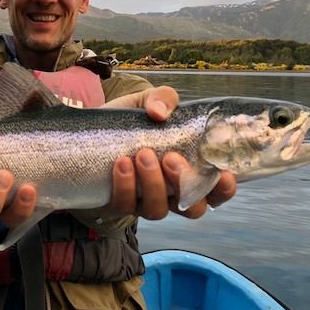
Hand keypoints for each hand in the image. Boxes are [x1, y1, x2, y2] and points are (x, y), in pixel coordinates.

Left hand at [103, 86, 236, 219]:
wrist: (86, 133)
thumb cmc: (127, 122)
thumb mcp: (147, 102)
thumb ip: (162, 98)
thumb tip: (160, 112)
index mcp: (186, 172)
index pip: (215, 191)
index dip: (224, 189)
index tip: (223, 174)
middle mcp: (169, 193)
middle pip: (192, 208)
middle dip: (184, 185)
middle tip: (171, 158)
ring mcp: (142, 202)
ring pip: (158, 210)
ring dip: (153, 183)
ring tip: (142, 154)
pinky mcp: (116, 204)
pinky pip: (125, 205)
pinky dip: (125, 185)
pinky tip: (121, 164)